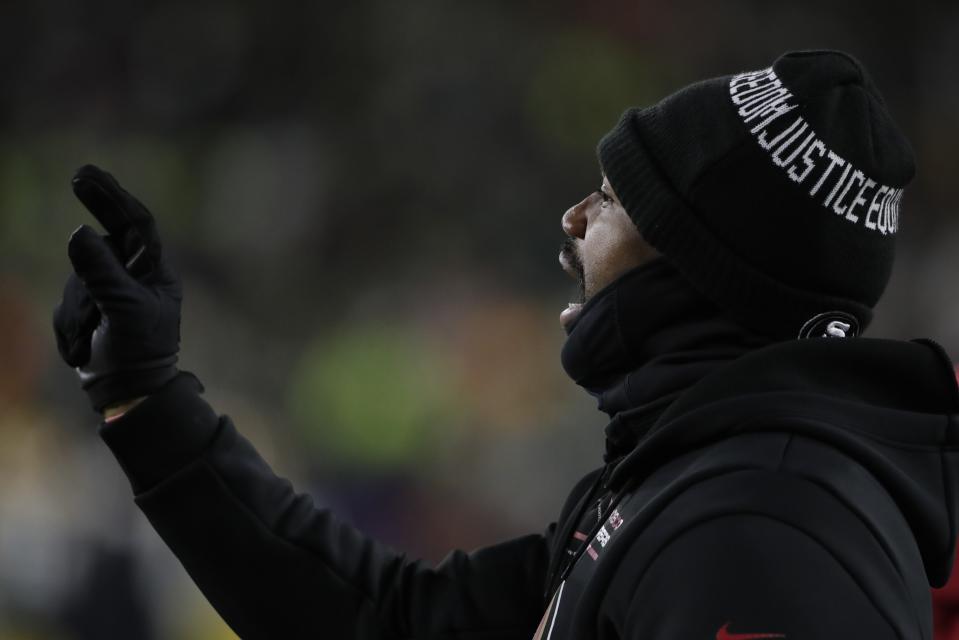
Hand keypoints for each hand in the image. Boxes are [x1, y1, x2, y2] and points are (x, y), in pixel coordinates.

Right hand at [53, 165, 181, 411]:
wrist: (128, 392)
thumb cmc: (140, 351)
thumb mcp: (124, 310)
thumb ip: (102, 273)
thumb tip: (77, 232)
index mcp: (154, 272)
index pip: (136, 225)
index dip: (113, 196)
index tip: (86, 174)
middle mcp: (134, 276)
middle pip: (101, 241)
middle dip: (92, 221)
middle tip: (78, 176)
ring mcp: (109, 292)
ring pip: (76, 278)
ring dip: (77, 309)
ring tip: (92, 336)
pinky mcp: (89, 310)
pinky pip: (65, 305)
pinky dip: (68, 326)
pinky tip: (82, 347)